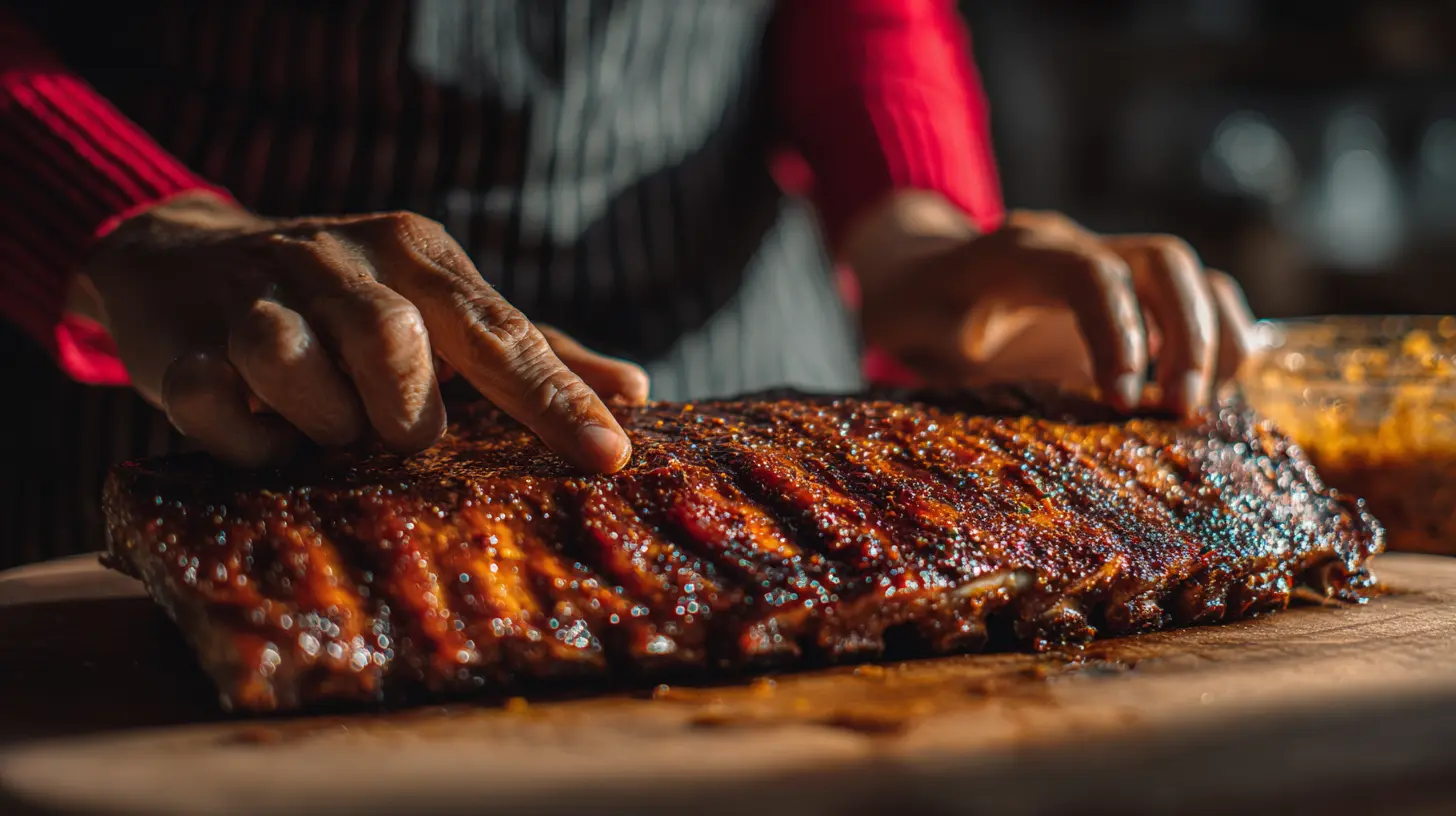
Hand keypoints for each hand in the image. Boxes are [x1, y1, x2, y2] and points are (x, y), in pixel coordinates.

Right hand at [82, 193, 647, 469]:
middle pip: (392, 340)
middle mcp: (339, 258)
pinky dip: (241, 437)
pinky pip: (207, 395)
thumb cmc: (348, 303)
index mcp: (416, 253)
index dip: (556, 399)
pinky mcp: (177, 338)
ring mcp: (253, 291)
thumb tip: (634, 392)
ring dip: (319, 418)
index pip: (502, 332)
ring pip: (289, 357)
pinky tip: (260, 439)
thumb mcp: (439, 310)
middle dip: (404, 410)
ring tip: (329, 430)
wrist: (184, 258)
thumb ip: (532, 354)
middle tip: (402, 435)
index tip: (609, 456)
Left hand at [850, 200, 1254, 416]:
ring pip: (1188, 276)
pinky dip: (1217, 339)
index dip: (1117, 331)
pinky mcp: (1128, 296)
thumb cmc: (915, 306)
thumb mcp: (905, 323)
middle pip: (1161, 261)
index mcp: (1017, 252)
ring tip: (1208, 407)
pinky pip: (1192, 299)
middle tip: (1183, 410)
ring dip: (1215, 337)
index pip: (1088, 271)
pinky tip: (1218, 395)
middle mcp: (1074, 246)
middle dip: (1186, 334)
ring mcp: (1108, 264)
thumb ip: (938, 341)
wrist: (920, 272)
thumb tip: (986, 377)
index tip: (1122, 399)